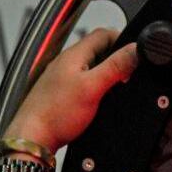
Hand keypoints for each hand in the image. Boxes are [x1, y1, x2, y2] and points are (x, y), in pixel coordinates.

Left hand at [4, 28, 137, 153]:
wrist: (34, 137)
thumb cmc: (55, 114)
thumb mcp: (93, 87)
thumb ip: (115, 66)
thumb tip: (135, 50)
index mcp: (74, 55)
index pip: (104, 34)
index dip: (123, 40)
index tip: (136, 54)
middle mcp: (68, 62)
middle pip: (100, 49)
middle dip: (119, 58)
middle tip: (131, 72)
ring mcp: (65, 77)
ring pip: (94, 65)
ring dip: (110, 72)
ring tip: (120, 85)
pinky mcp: (64, 92)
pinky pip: (87, 80)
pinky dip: (100, 85)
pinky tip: (103, 98)